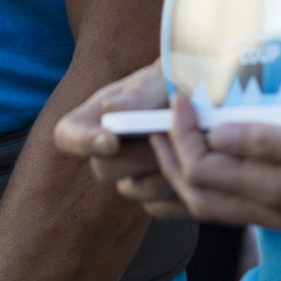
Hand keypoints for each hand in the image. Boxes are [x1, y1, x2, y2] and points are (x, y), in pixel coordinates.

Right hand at [52, 63, 187, 217]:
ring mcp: (131, 177)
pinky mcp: (156, 197)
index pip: (68, 135)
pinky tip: (201, 167)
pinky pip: (161, 206)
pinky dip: (182, 189)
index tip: (111, 141)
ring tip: (193, 145)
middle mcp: (108, 151)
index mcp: (98, 116)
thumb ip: (142, 90)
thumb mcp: (165, 75)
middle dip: (140, 154)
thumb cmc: (181, 80)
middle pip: (104, 169)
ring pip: (135, 190)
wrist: (212, 101)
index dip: (82, 142)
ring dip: (166, 169)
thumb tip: (110, 110)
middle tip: (173, 137)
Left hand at [150, 110, 280, 236]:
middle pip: (198, 198)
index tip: (179, 99)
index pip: (204, 171)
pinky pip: (239, 210)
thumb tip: (218, 134)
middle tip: (160, 123)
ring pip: (216, 209)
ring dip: (188, 176)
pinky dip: (216, 186)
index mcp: (278, 191)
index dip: (181, 136)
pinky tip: (222, 160)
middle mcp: (275, 213)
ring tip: (179, 140)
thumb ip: (271, 141)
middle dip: (169, 161)